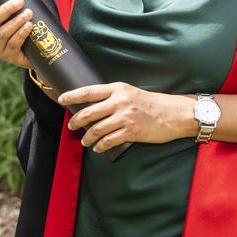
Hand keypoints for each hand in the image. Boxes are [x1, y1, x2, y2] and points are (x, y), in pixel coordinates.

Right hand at [0, 0, 38, 68]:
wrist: (41, 47)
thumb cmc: (30, 20)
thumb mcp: (30, 1)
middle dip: (6, 10)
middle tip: (20, 1)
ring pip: (3, 33)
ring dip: (15, 22)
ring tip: (28, 14)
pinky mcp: (9, 57)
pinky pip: (12, 45)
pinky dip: (21, 34)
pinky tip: (28, 27)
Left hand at [60, 83, 195, 152]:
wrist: (175, 113)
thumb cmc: (153, 103)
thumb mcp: (132, 93)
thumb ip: (115, 97)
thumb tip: (95, 106)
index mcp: (119, 88)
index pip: (89, 91)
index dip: (72, 96)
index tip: (61, 99)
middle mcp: (120, 101)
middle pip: (89, 112)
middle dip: (76, 120)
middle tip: (71, 125)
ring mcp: (125, 117)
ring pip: (97, 129)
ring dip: (87, 137)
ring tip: (85, 140)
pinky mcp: (131, 132)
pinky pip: (109, 141)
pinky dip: (100, 146)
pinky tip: (97, 148)